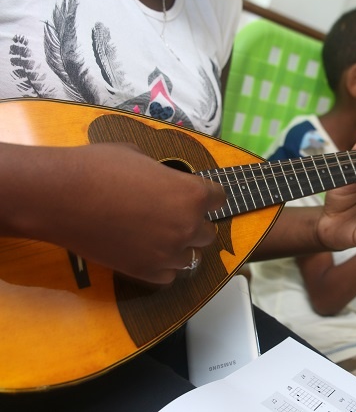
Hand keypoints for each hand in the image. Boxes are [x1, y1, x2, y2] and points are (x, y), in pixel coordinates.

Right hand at [5, 143, 225, 284]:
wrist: (60, 197)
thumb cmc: (98, 167)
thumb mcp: (140, 156)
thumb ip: (163, 173)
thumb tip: (164, 180)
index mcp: (192, 194)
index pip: (219, 198)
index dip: (207, 195)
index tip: (198, 195)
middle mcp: (187, 226)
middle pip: (209, 232)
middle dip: (195, 223)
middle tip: (174, 216)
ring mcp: (168, 252)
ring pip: (192, 256)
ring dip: (181, 247)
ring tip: (160, 236)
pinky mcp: (146, 272)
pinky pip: (169, 275)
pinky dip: (162, 266)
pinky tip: (148, 253)